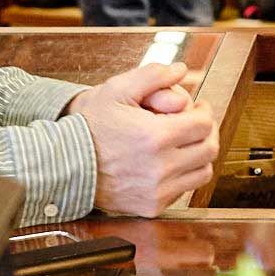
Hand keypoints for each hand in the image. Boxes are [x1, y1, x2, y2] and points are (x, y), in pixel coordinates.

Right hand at [68, 62, 219, 215]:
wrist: (66, 164)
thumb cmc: (90, 126)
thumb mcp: (116, 90)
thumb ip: (152, 75)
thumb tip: (181, 69)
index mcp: (155, 136)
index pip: (204, 124)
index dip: (205, 111)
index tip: (199, 107)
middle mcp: (160, 168)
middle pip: (208, 149)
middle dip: (207, 131)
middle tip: (197, 123)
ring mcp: (157, 190)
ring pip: (202, 173)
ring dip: (200, 155)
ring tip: (186, 143)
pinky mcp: (152, 206)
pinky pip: (183, 190)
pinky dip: (183, 175)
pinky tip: (170, 161)